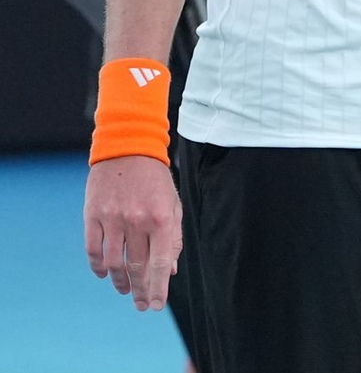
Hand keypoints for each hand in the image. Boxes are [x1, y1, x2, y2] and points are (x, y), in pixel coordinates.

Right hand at [84, 155, 182, 311]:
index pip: (160, 263)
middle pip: (137, 267)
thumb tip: (170, 269)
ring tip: (126, 290)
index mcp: (161, 217)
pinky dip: (98, 267)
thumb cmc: (154, 178)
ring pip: (114, 263)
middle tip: (141, 305)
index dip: (157, 288)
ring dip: (120, 281)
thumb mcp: (172, 202)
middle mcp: (137, 220)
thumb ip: (173, 236)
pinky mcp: (93, 215)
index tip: (155, 306)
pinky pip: (93, 250)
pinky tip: (105, 274)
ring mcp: (113, 218)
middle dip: (141, 290)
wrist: (128, 147)